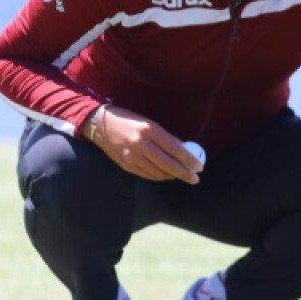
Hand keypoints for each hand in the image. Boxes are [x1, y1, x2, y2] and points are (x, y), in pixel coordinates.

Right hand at [89, 105, 203, 183]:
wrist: (100, 125)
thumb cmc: (129, 121)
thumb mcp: (149, 123)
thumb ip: (164, 137)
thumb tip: (184, 151)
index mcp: (149, 129)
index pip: (174, 148)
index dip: (189, 159)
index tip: (199, 166)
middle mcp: (140, 144)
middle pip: (168, 164)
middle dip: (184, 173)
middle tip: (195, 179)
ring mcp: (132, 156)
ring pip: (158, 173)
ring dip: (172, 176)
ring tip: (181, 175)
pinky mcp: (126, 165)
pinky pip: (147, 175)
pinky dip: (159, 177)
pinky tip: (166, 175)